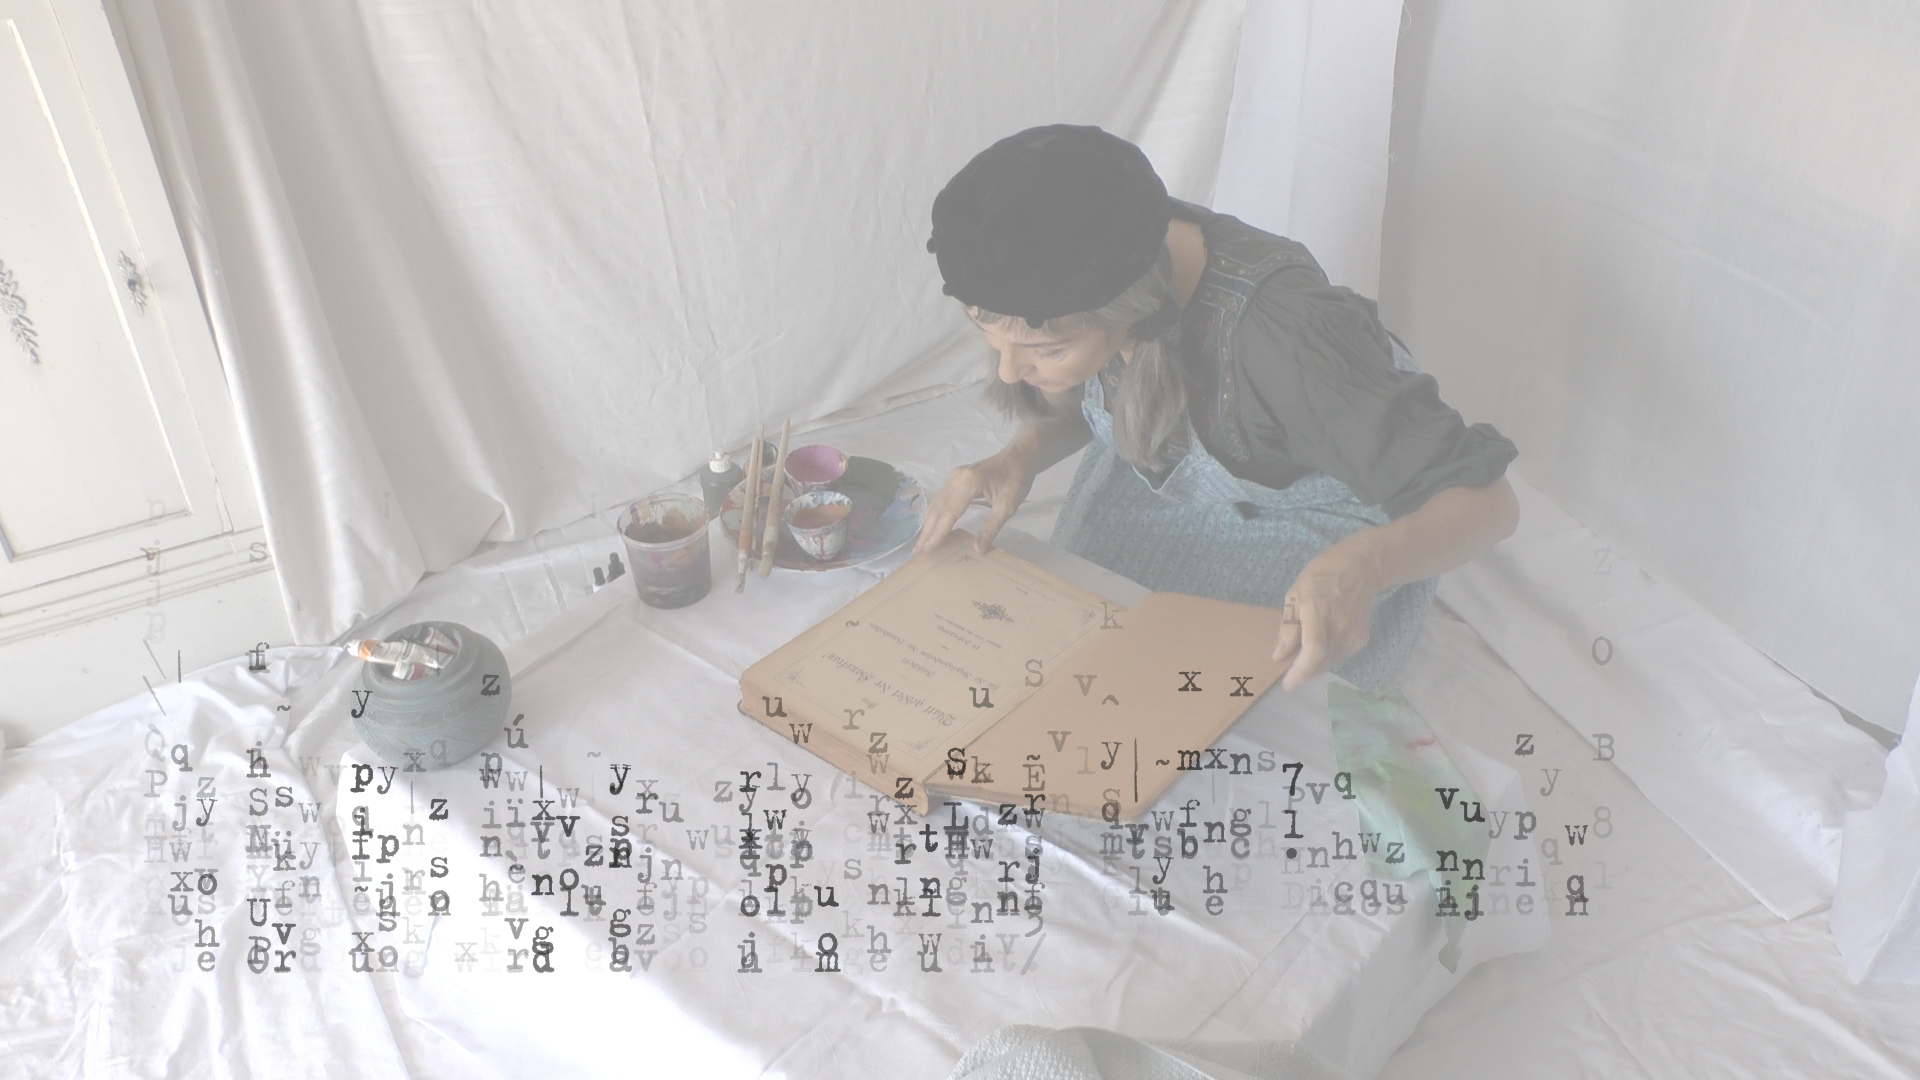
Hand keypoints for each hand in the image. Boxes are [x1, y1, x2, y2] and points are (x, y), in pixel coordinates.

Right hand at [916, 446, 1036, 553]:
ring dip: (928, 524)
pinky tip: (933, 527)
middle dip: (927, 531)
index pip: (948, 513)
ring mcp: (953, 477)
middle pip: (937, 509)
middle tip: (918, 552)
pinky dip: (935, 515)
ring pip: (936, 504)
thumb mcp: (1008, 505)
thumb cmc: (1016, 479)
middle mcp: (955, 479)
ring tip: (922, 544)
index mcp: (967, 483)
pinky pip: (941, 499)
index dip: (937, 533)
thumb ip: (991, 527)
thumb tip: (977, 550)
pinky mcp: (955, 479)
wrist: (1020, 456)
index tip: (926, 550)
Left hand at [1273, 541, 1383, 690]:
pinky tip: (1320, 646)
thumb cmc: (1322, 576)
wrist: (1362, 568)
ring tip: (1303, 657)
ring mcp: (1353, 634)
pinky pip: (1339, 656)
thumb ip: (1288, 627)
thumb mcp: (1295, 594)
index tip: (1287, 685)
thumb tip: (1279, 656)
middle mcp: (1339, 626)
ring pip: (1330, 661)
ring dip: (1314, 664)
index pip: (1313, 651)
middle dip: (1303, 671)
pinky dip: (1326, 657)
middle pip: (1320, 661)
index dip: (1300, 671)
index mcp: (1318, 611)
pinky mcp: (1361, 639)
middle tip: (1289, 671)